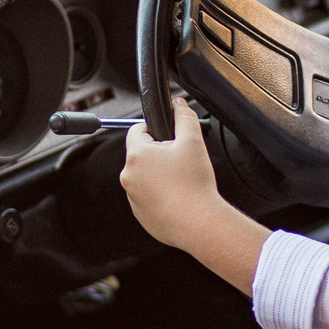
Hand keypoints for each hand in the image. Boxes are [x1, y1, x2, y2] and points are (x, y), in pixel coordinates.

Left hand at [121, 97, 270, 294]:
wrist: (199, 224)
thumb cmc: (194, 184)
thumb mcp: (193, 141)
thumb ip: (184, 117)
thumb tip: (178, 103)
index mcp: (137, 155)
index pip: (137, 130)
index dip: (155, 129)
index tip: (171, 137)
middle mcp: (128, 176)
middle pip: (141, 154)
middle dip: (159, 154)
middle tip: (181, 161)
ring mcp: (133, 198)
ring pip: (145, 177)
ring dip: (159, 175)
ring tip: (182, 182)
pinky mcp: (140, 215)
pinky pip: (148, 198)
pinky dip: (161, 196)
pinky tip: (179, 198)